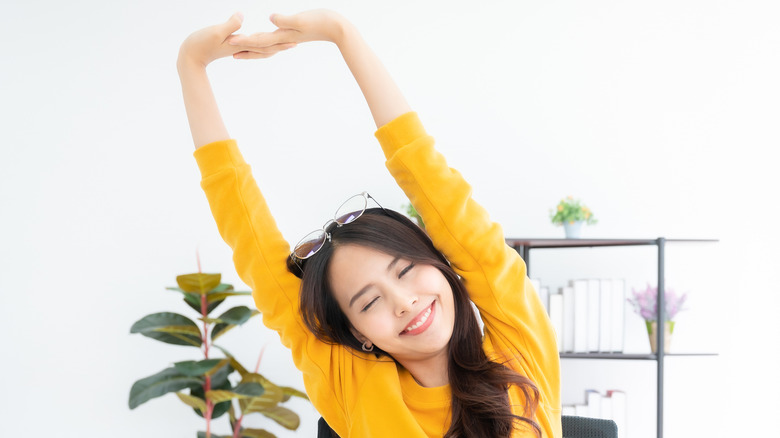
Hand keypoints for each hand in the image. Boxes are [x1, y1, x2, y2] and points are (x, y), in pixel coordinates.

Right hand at [178, 13, 295, 67]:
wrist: (189, 56)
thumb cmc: (200, 44)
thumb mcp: (216, 32)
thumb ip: (230, 24)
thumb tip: (242, 16)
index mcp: (242, 44)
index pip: (265, 44)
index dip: (280, 42)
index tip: (294, 41)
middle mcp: (242, 48)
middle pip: (266, 48)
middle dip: (281, 46)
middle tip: (296, 43)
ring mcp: (237, 48)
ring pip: (259, 48)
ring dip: (272, 46)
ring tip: (283, 43)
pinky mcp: (231, 46)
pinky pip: (250, 46)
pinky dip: (259, 45)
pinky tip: (260, 42)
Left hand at [227, 9, 349, 58]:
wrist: (337, 28)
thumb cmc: (322, 21)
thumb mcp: (302, 19)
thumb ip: (286, 20)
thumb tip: (271, 20)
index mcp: (284, 35)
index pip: (260, 39)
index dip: (244, 40)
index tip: (230, 41)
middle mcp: (284, 39)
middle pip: (260, 46)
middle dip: (244, 48)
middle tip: (227, 48)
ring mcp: (289, 38)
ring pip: (266, 45)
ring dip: (252, 48)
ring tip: (239, 48)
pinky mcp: (293, 35)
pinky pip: (274, 41)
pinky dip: (265, 43)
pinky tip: (263, 40)